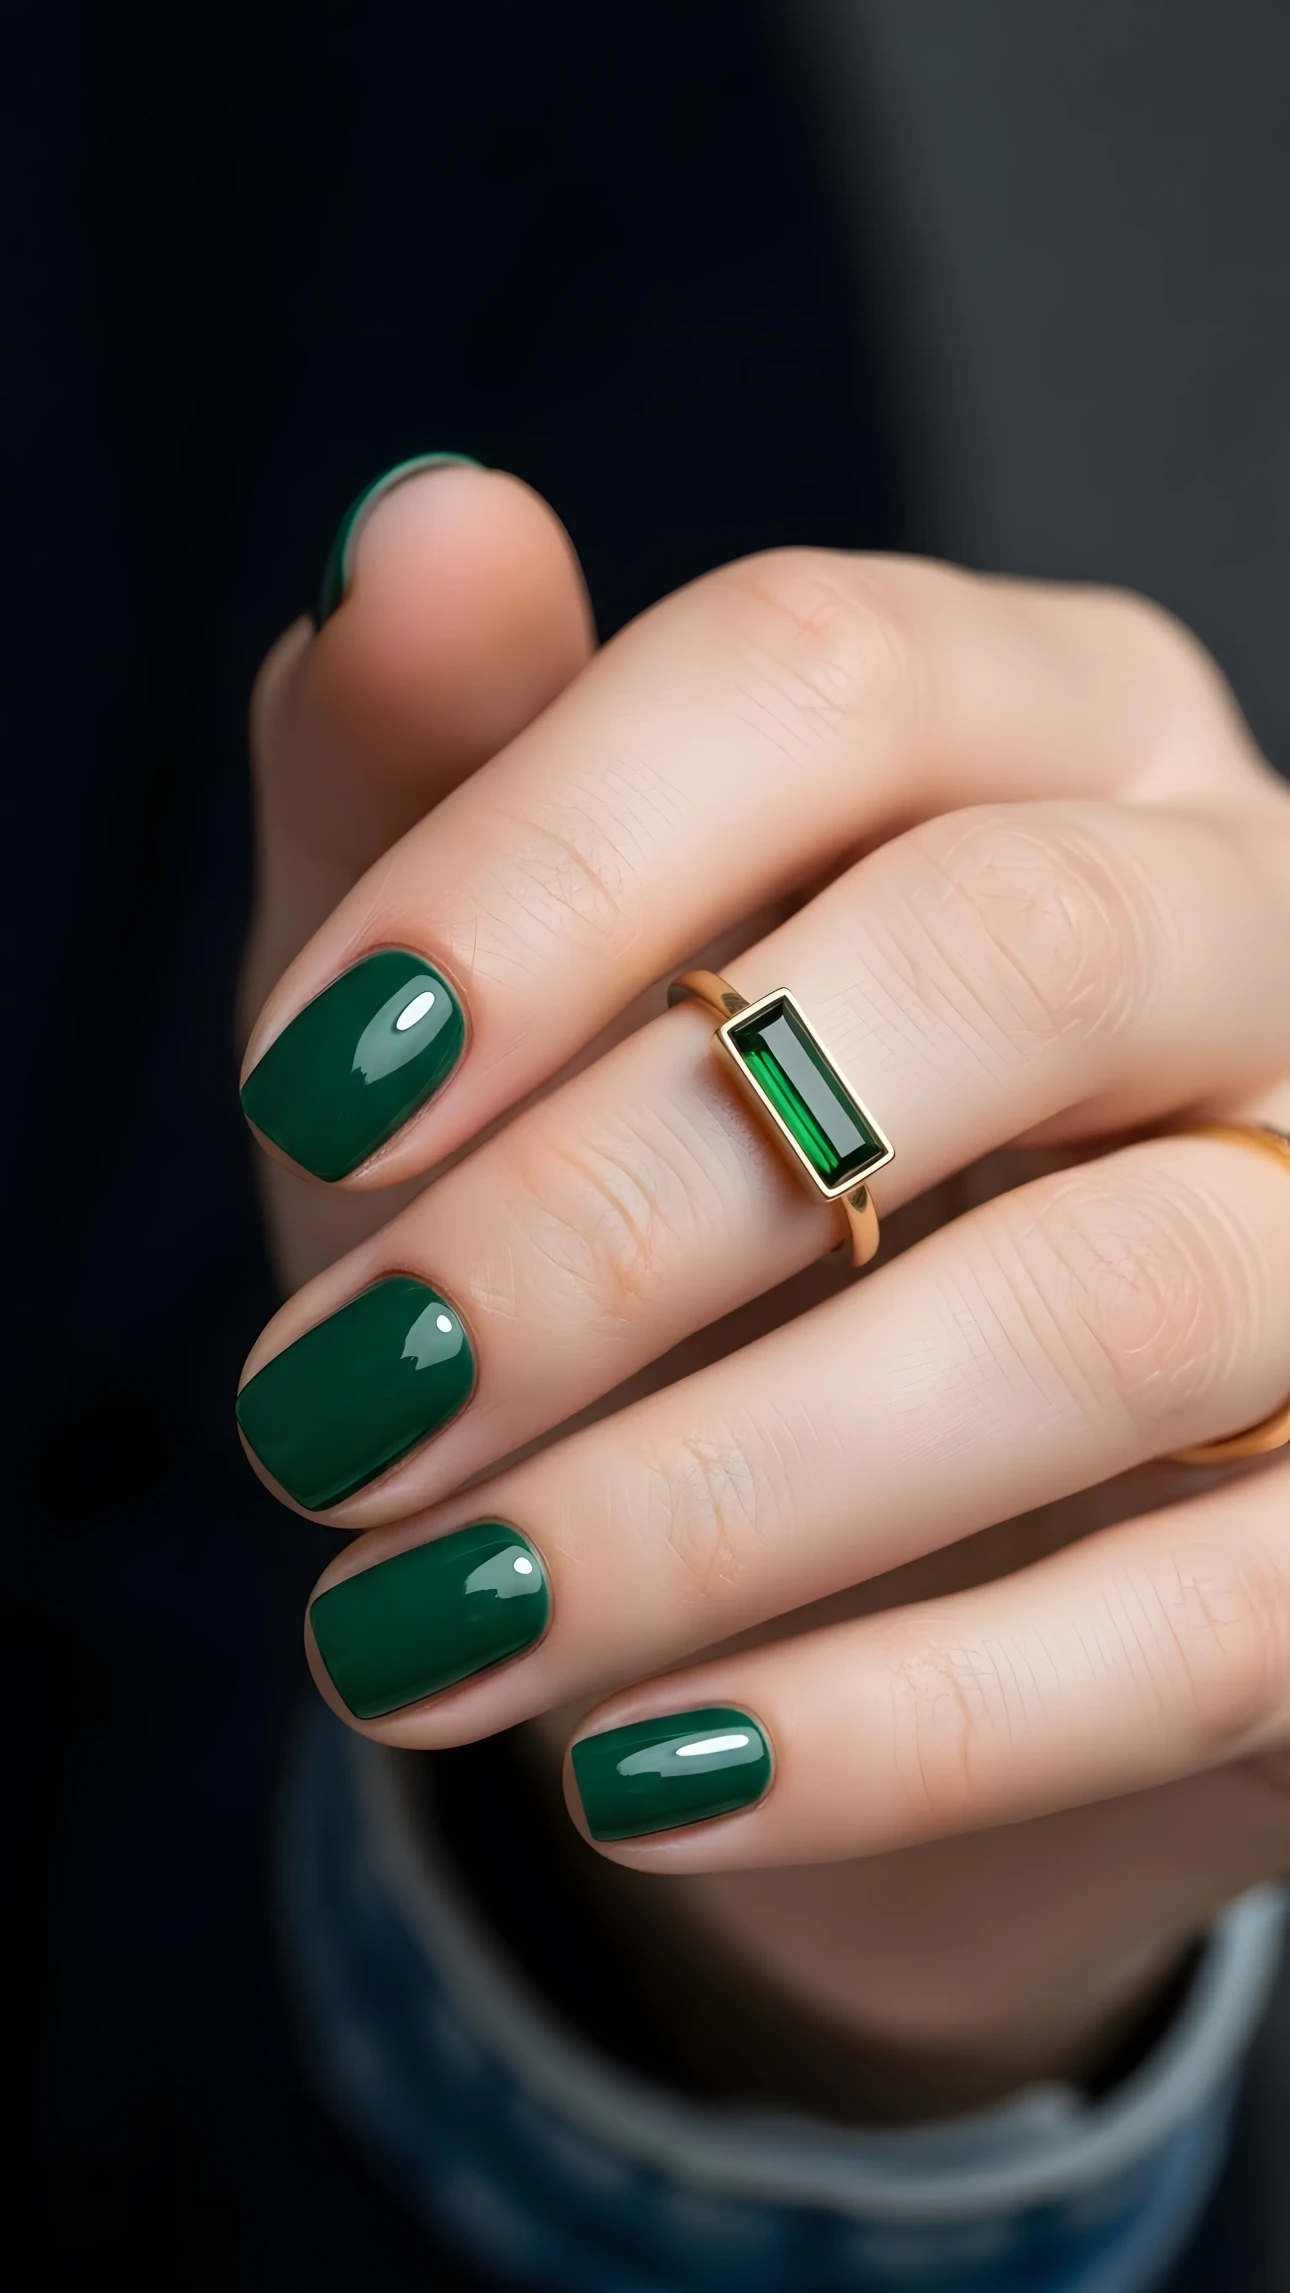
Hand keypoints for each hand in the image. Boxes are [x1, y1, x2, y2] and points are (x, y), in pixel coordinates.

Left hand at [240, 465, 1289, 2112]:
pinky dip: (908, 1719)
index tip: (314, 1091)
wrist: (860, 1560)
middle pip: (1001, 957)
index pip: (823, 671)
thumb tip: (413, 522)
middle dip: (619, 1205)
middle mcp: (1248, 918)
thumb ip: (443, 779)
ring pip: (1120, 1302)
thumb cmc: (657, 1234)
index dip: (547, 865)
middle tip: (334, 1408)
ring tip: (426, 1627)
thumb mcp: (499, 1019)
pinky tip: (648, 1776)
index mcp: (1038, 724)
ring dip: (717, 1496)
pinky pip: (1220, 1621)